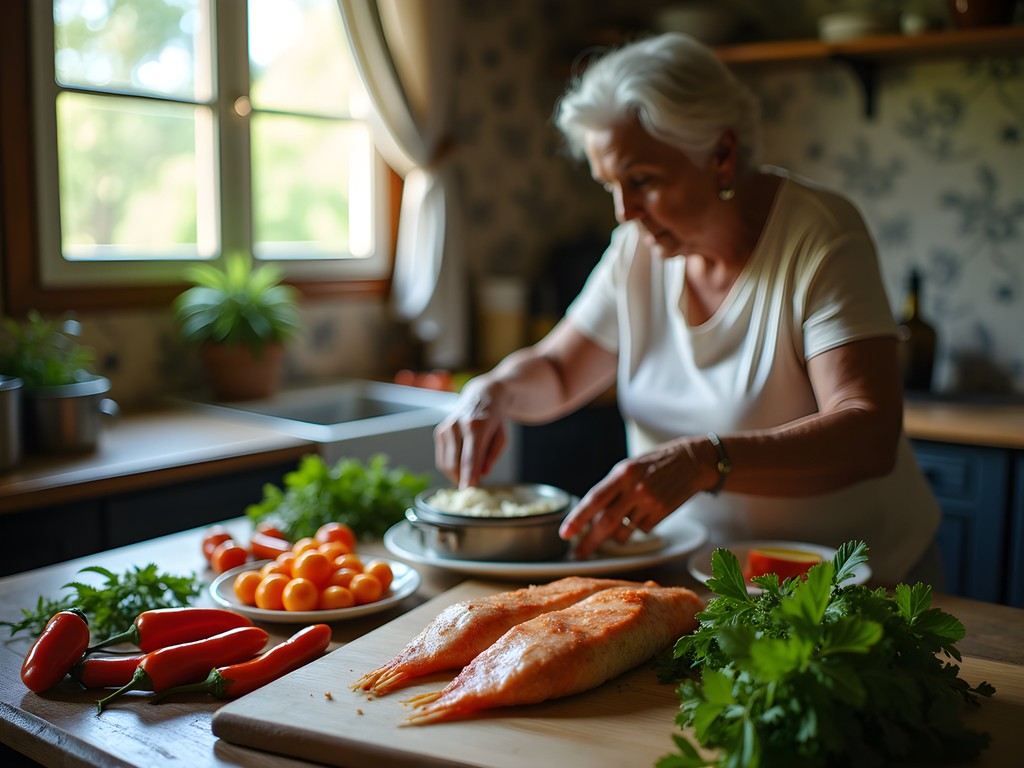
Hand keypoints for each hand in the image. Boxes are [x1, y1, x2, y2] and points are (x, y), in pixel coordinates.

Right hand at [434, 379, 508, 487]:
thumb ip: (491, 456)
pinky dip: (450, 467)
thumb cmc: (494, 419)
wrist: (481, 396)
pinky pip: (442, 459)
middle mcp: (457, 426)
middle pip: (455, 463)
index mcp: (477, 426)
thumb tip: (481, 474)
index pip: (470, 457)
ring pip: (446, 463)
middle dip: (462, 479)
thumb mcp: (501, 438)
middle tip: (474, 487)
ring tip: (468, 477)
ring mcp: (446, 428)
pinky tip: (460, 468)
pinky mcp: (439, 432)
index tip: (468, 489)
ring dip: (456, 476)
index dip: (468, 475)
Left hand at [558, 439, 705, 558]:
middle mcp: (634, 488)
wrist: (692, 461)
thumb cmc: (655, 464)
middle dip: (590, 541)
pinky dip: (638, 526)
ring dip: (616, 535)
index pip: (594, 499)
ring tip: (624, 521)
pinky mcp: (662, 513)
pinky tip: (646, 511)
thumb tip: (592, 516)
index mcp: (622, 473)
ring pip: (624, 531)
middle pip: (606, 521)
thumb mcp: (629, 468)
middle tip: (579, 553)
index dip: (577, 518)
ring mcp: (650, 502)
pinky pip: (641, 529)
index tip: (565, 533)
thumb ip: (612, 489)